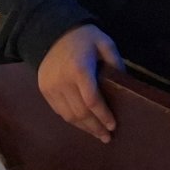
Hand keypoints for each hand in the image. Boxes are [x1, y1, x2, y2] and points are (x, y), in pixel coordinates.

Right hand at [37, 24, 120, 142]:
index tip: (113, 125)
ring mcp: (50, 88)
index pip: (92, 99)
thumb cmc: (84, 38)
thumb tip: (126, 84)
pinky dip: (72, 120)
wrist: (51, 32)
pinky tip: (83, 124)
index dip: (103, 115)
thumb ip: (116, 62)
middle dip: (95, 127)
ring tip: (97, 134)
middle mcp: (62, 82)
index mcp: (79, 69)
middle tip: (107, 137)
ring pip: (68, 115)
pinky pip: (58, 111)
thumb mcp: (105, 43)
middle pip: (80, 112)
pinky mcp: (44, 91)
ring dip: (83, 127)